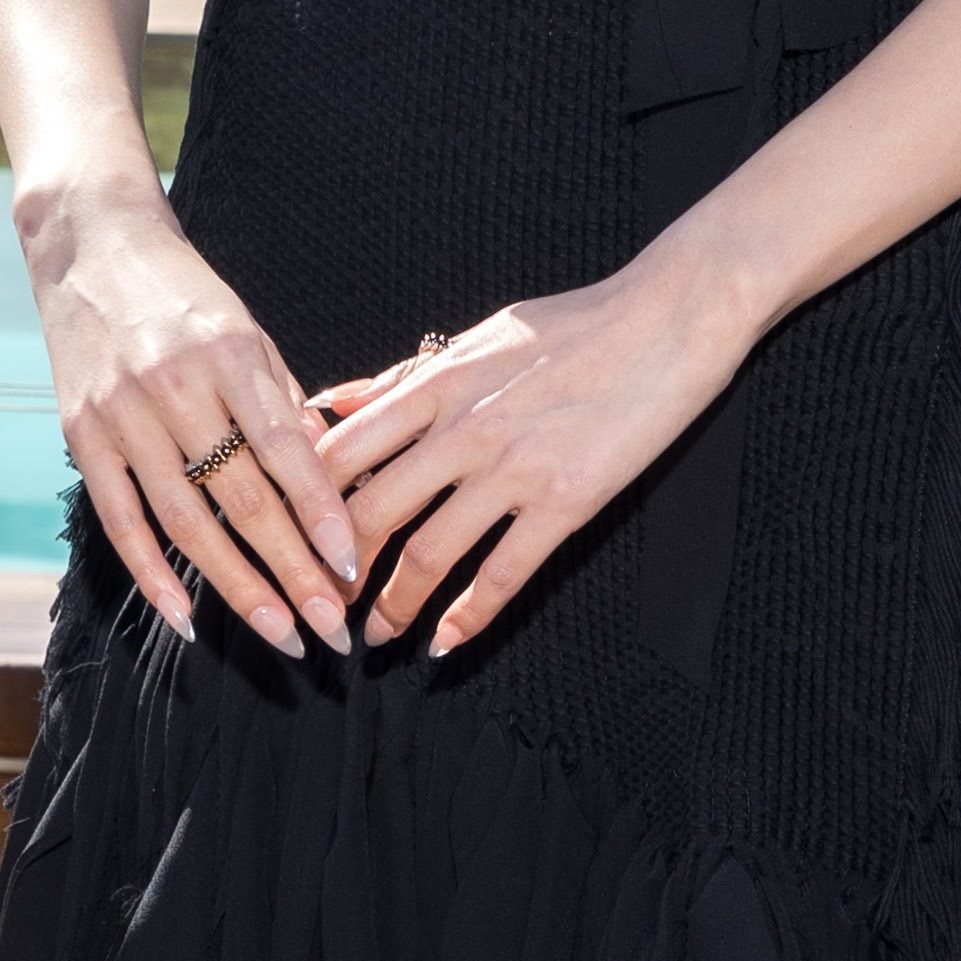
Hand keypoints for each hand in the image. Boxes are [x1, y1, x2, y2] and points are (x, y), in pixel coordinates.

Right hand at [18, 172, 358, 652]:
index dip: (321, 515)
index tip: (353, 568)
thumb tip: (330, 479)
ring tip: (281, 633)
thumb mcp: (249, 331)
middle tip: (331, 627)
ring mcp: (122, 414)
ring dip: (237, 587)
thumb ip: (284, 405)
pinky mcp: (80, 434)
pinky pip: (121, 520)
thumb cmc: (185, 294)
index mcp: (231, 353)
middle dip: (292, 570)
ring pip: (186, 522)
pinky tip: (188, 620)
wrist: (90, 246)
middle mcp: (176, 386)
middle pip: (241, 498)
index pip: (285, 451)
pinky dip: (152, 576)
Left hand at [316, 247, 756, 651]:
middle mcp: (461, 430)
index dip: (304, 505)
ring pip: (427, 554)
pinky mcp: (565, 502)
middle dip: (336, 571)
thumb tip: (334, 401)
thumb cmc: (575, 323)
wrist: (669, 318)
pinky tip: (446, 642)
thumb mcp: (476, 338)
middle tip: (324, 603)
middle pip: (369, 513)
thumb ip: (402, 378)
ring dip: (393, 606)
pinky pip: (503, 574)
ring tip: (377, 635)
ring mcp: (513, 469)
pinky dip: (467, 617)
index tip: (292, 538)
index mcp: (435, 385)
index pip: (340, 453)